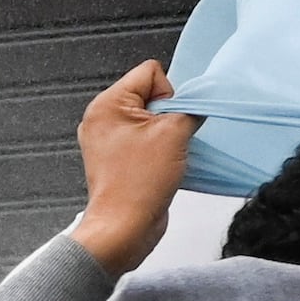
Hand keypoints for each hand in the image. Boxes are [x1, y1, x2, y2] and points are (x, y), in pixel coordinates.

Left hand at [67, 60, 200, 271]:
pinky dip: (159, 150)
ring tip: (162, 157)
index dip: (169, 93)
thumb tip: (197, 104)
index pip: (150, 72)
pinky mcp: (117, 159)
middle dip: (168, 115)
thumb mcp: (174, 133)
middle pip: (150, 95)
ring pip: (151, 120)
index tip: (168, 120)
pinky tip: (161, 166)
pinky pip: (146, 140)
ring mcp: (108, 140)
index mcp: (107, 104)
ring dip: (166, 135)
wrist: (124, 228)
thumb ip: (189, 109)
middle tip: (166, 141)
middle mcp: (102, 118)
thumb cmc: (139, 184)